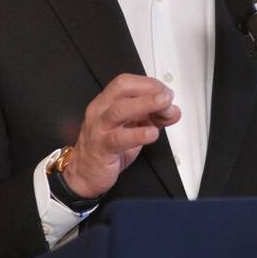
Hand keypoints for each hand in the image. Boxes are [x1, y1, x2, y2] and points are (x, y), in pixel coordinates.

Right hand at [64, 74, 180, 197]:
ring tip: (164, 105)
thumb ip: (152, 118)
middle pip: (122, 88)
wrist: (83, 174)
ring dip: (145, 104)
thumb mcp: (132, 128)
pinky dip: (138, 134)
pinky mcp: (101, 148)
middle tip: (167, 97)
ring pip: (119, 110)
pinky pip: (118, 139)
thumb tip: (173, 111)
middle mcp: (100, 111)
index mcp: (106, 102)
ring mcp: (99, 129)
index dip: (149, 84)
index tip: (166, 92)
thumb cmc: (106, 148)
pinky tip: (151, 133)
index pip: (126, 82)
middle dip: (148, 89)